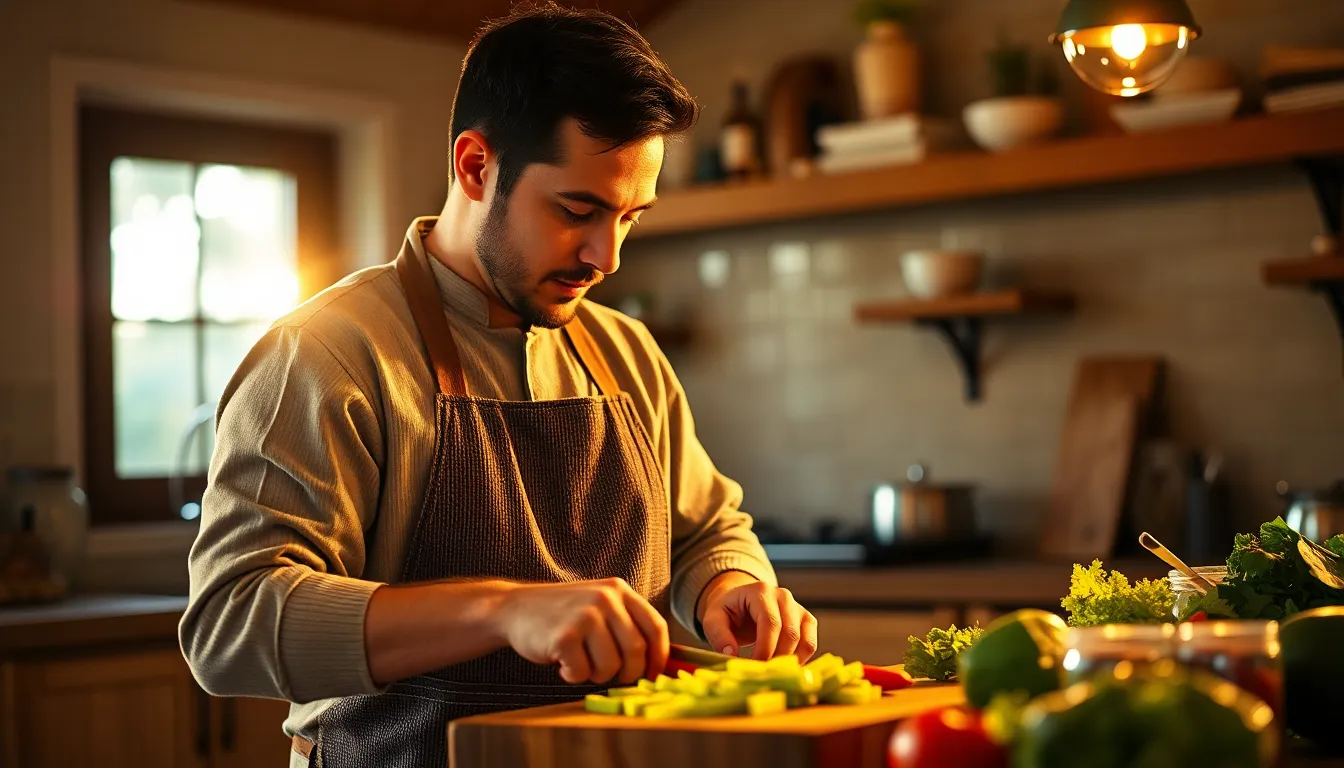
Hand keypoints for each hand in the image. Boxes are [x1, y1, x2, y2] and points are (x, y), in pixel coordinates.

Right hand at [497, 577, 668, 684]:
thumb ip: (626, 624)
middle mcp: (605, 599)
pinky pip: (582, 673)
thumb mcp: (599, 605)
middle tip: (613, 677)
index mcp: (619, 590)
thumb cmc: (563, 614)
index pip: (655, 626)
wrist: (515, 608)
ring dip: (597, 676)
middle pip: (636, 651)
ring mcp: (584, 616)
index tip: (653, 674)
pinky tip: (562, 662)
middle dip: (628, 673)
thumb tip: (657, 662)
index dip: (659, 656)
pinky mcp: (564, 636)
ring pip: (610, 666)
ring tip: (582, 663)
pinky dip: (573, 676)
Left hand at [696, 572, 817, 661]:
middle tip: (761, 675)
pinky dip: (799, 660)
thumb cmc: (727, 611)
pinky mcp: (806, 620)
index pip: (770, 622)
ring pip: (803, 640)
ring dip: (788, 662)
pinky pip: (810, 644)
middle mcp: (783, 596)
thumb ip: (718, 635)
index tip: (754, 667)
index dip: (765, 648)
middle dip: (776, 658)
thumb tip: (730, 653)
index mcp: (760, 591)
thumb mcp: (713, 619)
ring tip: (770, 673)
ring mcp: (797, 607)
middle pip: (789, 633)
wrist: (741, 602)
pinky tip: (782, 668)